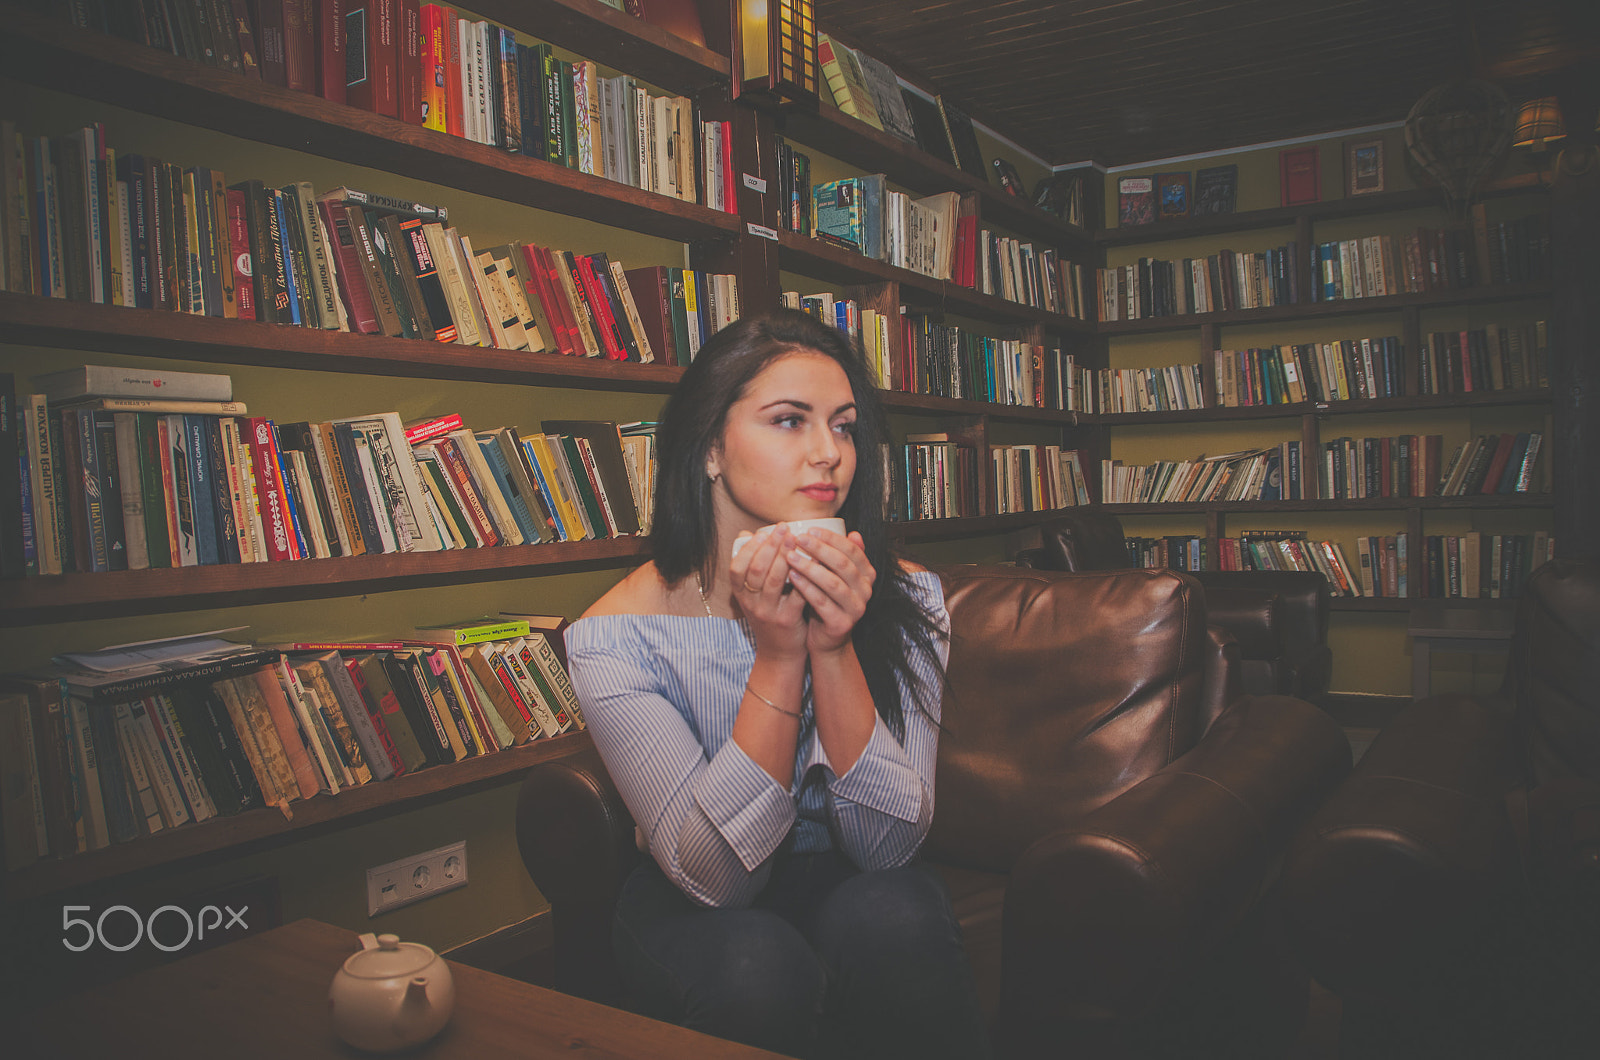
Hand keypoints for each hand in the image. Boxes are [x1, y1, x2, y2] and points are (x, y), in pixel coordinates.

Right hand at [729, 524, 808, 659]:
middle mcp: (750, 603)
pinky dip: (804, 576)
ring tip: (797, 540)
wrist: (780, 651)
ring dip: (786, 557)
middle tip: (784, 529)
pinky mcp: (787, 620)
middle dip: (770, 546)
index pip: (737, 568)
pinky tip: (813, 562)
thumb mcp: (753, 593)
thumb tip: (748, 533)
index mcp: (740, 594)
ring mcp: (768, 612)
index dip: (749, 548)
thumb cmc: (769, 612)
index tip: (763, 532)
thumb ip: (752, 565)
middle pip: (756, 571)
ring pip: (775, 581)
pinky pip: (796, 594)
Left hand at [784, 528, 875, 655]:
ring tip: (790, 556)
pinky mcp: (842, 624)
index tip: (808, 530)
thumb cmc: (827, 600)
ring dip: (810, 567)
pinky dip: (806, 588)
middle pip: (843, 564)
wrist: (826, 639)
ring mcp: (856, 609)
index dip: (831, 538)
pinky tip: (792, 577)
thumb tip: (853, 532)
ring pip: (832, 583)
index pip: (852, 550)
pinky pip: (822, 602)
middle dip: (819, 549)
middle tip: (798, 539)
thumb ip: (842, 557)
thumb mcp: (836, 576)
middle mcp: (866, 591)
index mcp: (867, 575)